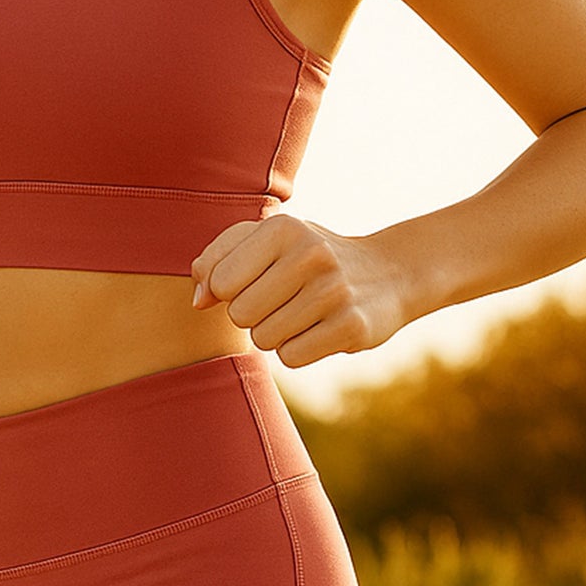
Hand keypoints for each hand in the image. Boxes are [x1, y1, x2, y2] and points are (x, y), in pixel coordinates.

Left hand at [191, 215, 406, 368]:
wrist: (387, 273)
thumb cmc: (307, 257)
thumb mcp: (266, 241)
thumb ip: (218, 260)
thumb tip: (198, 301)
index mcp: (282, 227)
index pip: (220, 281)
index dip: (229, 291)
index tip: (254, 281)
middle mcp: (310, 254)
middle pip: (240, 314)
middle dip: (253, 315)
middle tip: (281, 300)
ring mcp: (334, 291)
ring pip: (264, 339)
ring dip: (276, 334)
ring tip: (302, 312)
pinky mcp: (352, 326)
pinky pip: (292, 357)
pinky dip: (298, 349)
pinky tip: (318, 329)